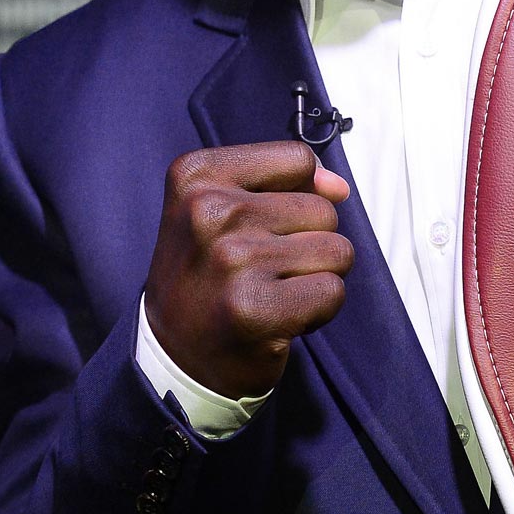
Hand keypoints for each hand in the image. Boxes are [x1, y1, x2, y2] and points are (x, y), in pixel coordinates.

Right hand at [143, 139, 353, 397]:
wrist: (174, 354)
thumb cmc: (208, 273)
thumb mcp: (222, 207)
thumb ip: (283, 182)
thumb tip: (338, 187)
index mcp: (195, 173)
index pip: (298, 159)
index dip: (299, 194)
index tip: (265, 226)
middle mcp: (208, 210)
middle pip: (322, 208)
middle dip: (309, 241)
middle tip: (263, 270)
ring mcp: (231, 259)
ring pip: (336, 250)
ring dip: (317, 276)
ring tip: (273, 291)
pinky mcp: (252, 308)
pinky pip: (332, 292)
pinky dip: (318, 310)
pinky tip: (281, 317)